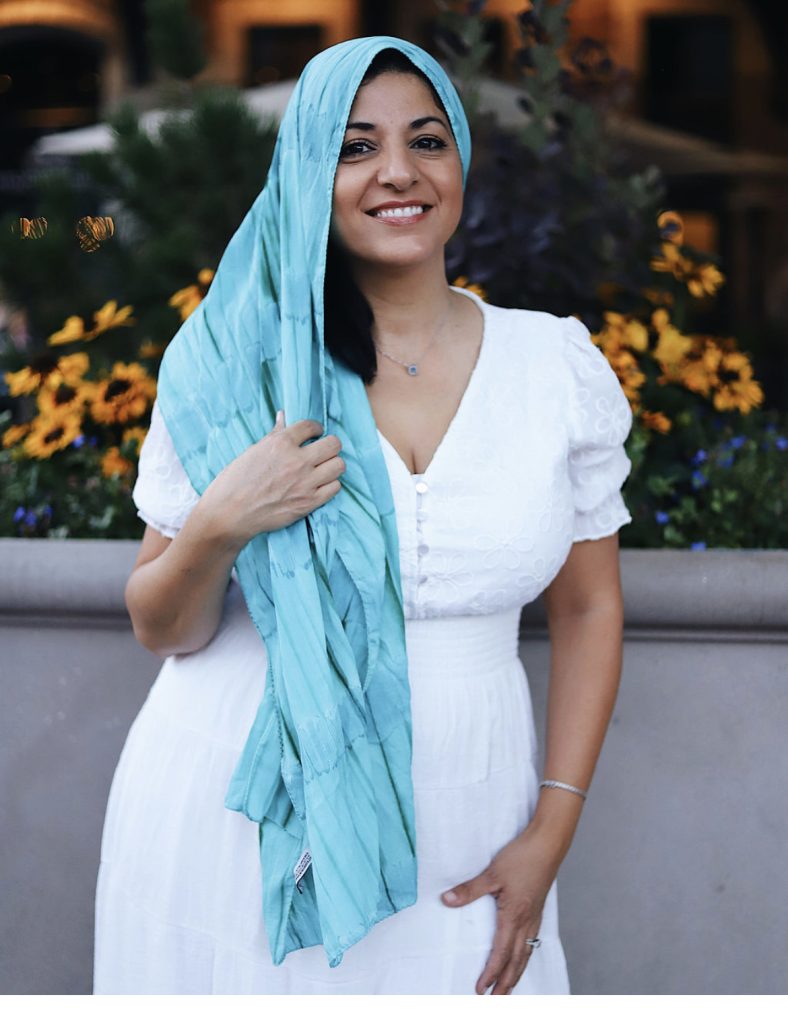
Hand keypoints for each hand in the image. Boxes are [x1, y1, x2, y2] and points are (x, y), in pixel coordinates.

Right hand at [203, 410, 345, 546]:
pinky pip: (335, 488)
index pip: (311, 426)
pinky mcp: (309, 503)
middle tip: (322, 451)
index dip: (315, 428)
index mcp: (281, 443)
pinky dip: (329, 485)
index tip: (315, 433)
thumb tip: (283, 416)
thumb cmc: (235, 481)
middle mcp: (297, 461)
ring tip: (322, 469)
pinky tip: (319, 485)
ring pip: (339, 466)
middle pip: (334, 444)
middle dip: (329, 445)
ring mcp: (305, 483)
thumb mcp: (253, 451)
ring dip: (332, 465)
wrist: (230, 514)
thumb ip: (275, 435)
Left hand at [440, 827, 559, 994]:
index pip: (501, 953)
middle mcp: (527, 922)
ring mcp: (535, 916)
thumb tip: (447, 900)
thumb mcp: (492, 872)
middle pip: (516, 961)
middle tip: (496, 1001)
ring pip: (527, 953)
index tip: (481, 988)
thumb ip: (469, 890)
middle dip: (506, 983)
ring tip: (509, 987)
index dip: (491, 972)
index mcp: (514, 916)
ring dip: (517, 972)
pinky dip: (526, 955)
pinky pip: (533, 941)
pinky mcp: (539, 909)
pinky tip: (523, 955)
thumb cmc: (522, 857)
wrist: (548, 844)